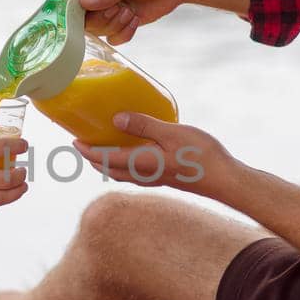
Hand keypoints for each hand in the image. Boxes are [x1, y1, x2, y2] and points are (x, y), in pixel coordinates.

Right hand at [64, 0, 192, 43]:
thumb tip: (83, 3)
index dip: (71, 10)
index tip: (83, 17)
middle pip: (82, 19)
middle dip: (102, 19)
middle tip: (120, 9)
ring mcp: (109, 8)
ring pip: (98, 30)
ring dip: (115, 25)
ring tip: (131, 13)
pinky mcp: (122, 21)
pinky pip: (113, 37)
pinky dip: (124, 33)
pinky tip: (136, 20)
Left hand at [74, 113, 233, 191]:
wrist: (225, 180)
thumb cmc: (200, 156)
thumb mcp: (171, 133)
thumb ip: (144, 126)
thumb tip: (116, 118)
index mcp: (140, 164)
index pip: (103, 159)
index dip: (86, 152)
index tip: (74, 141)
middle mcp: (143, 175)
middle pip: (108, 170)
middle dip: (93, 158)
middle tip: (85, 143)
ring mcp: (155, 179)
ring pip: (122, 174)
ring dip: (108, 162)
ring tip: (105, 146)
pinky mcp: (165, 178)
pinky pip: (136, 173)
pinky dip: (125, 163)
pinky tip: (135, 151)